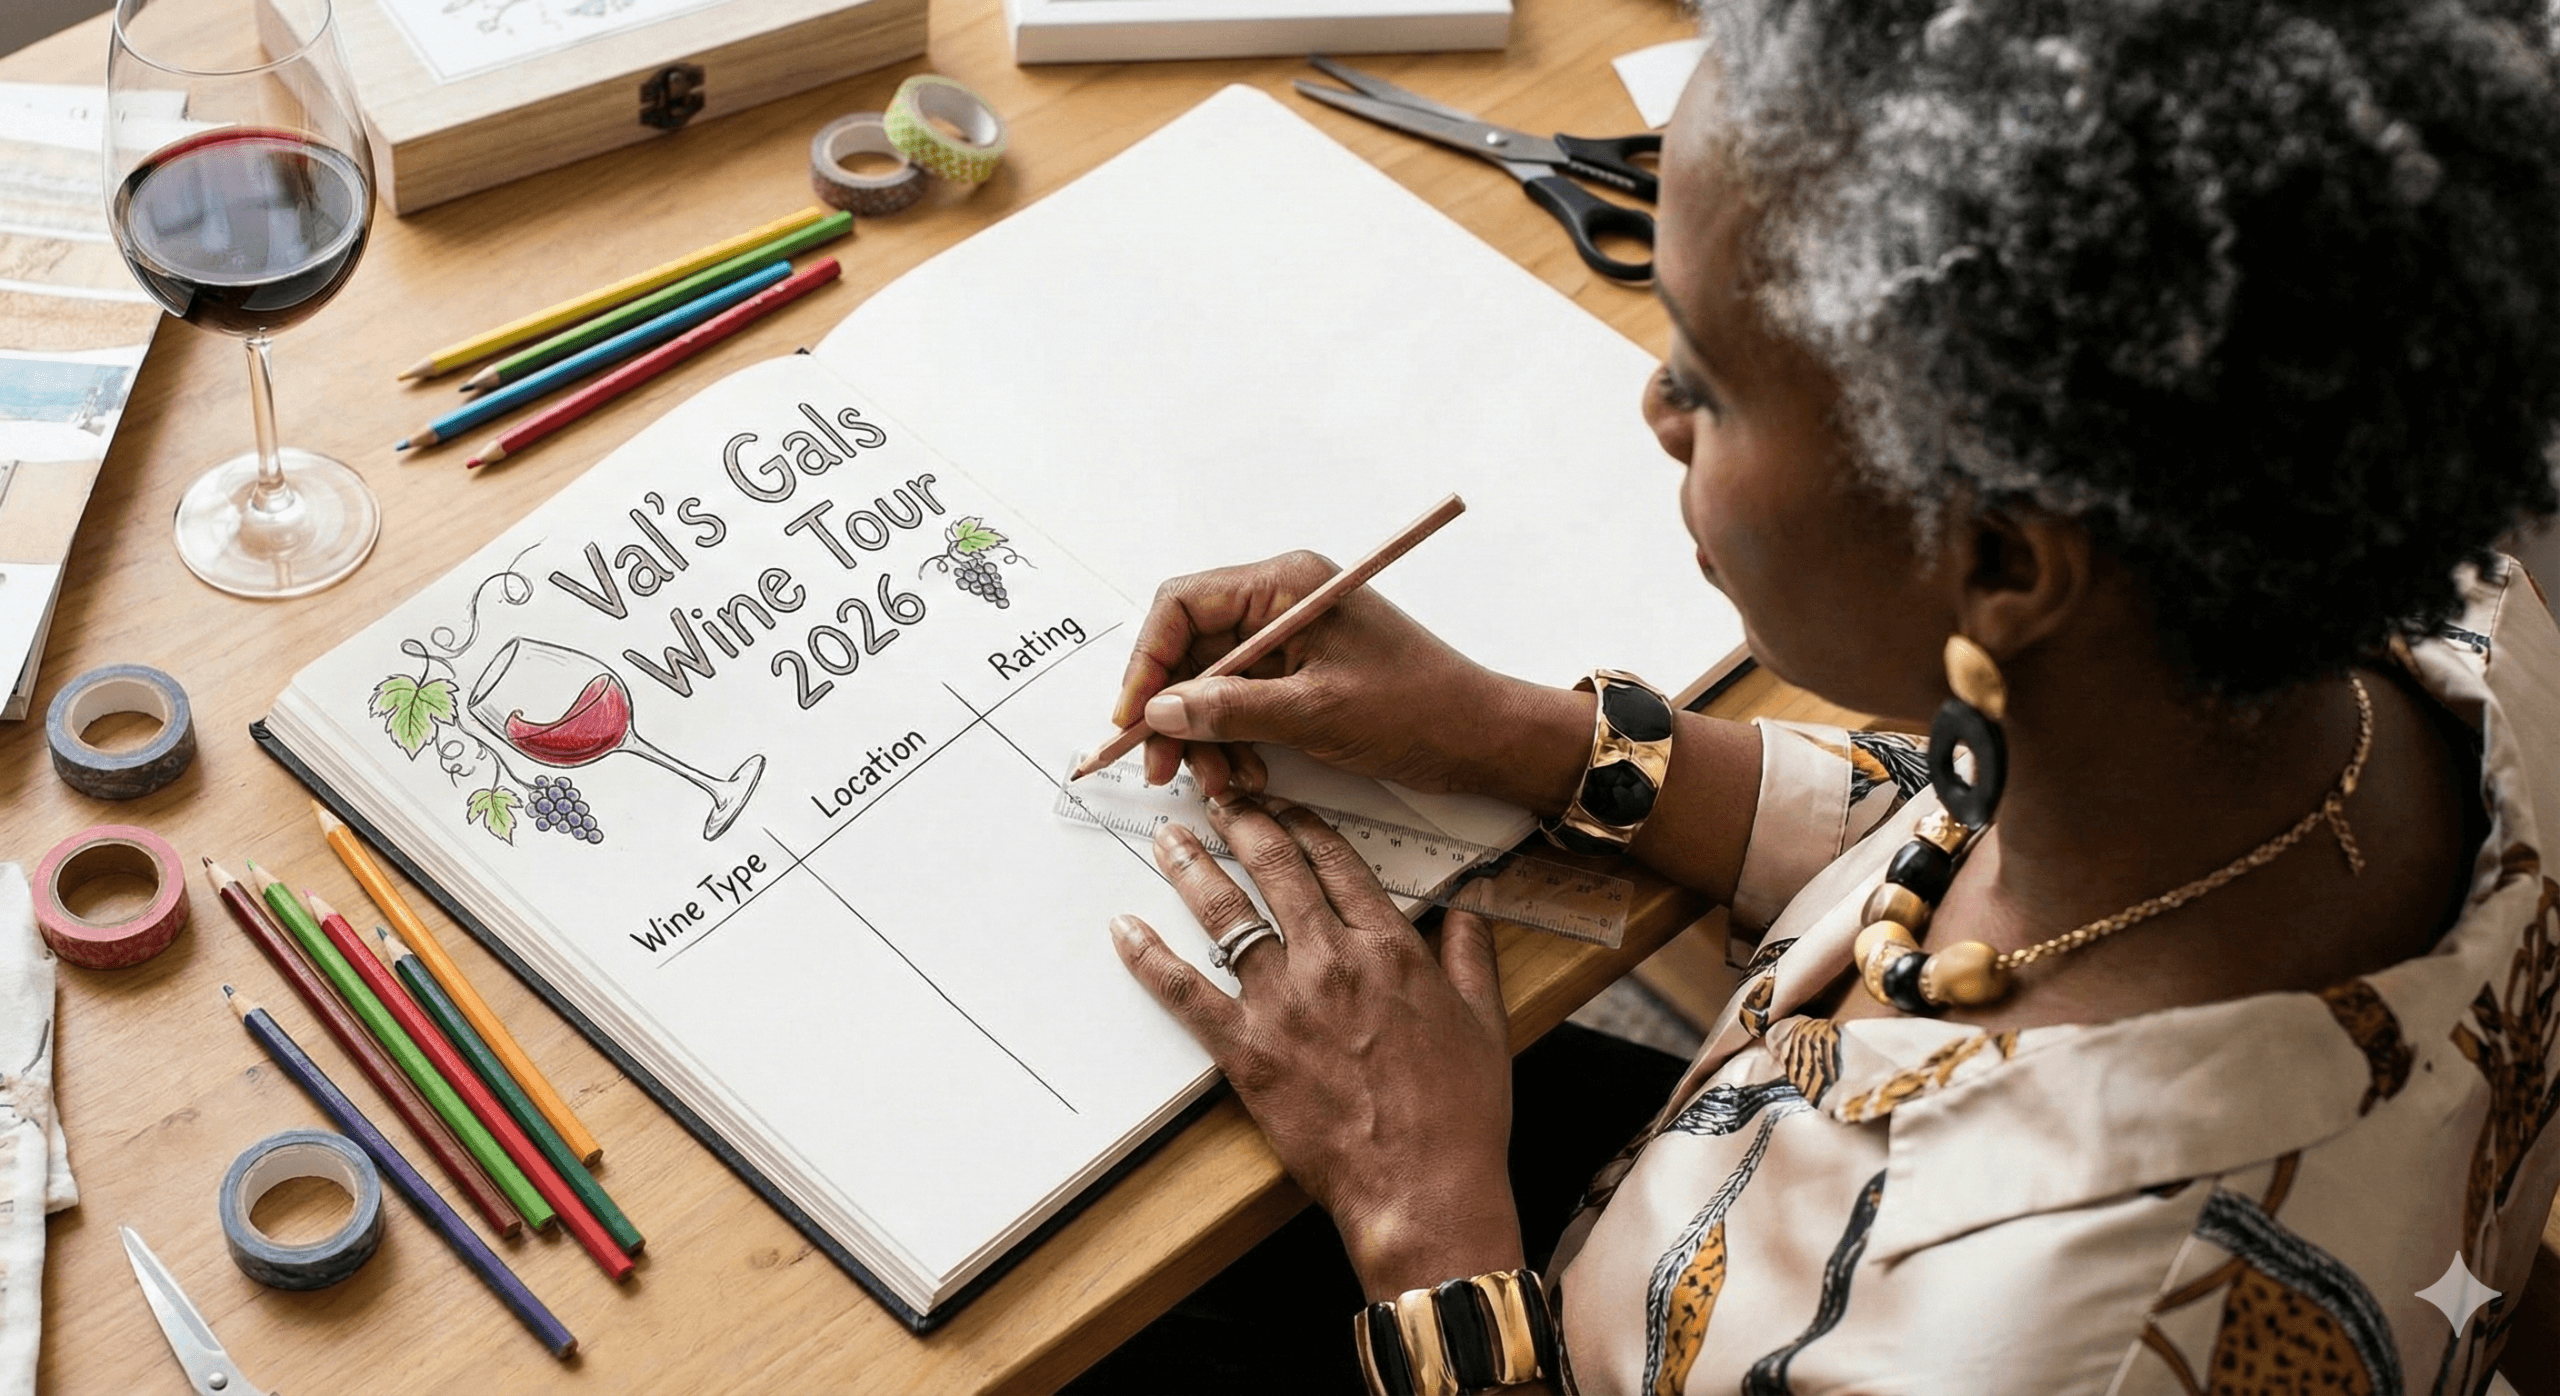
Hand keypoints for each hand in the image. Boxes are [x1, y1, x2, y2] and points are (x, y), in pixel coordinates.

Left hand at [1110, 794, 1525, 1300]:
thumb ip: (1471, 951)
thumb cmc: (1457, 1114)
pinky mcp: (1246, 1051)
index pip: (1338, 862)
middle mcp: (1332, 961)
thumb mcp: (1484, 1020)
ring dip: (1192, 868)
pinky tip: (1126, 930)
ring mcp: (1284, 1004)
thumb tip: (1471, 904)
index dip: (1304, 825)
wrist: (1423, 1187)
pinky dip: (1150, 958)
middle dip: (1242, 823)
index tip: (1283, 807)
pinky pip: (1186, 993)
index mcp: (1390, 948)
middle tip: (1218, 799)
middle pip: (1276, 870)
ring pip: (1227, 914)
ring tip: (1170, 839)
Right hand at [1111, 551, 1582, 804]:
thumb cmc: (1420, 709)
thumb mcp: (1316, 713)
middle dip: (1173, 710)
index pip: (1183, 605)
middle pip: (1191, 647)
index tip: (1132, 717)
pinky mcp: (1299, 675)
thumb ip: (1231, 708)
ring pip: (1212, 684)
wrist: (1482, 739)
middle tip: (1162, 766)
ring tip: (1219, 782)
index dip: (1147, 662)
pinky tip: (1246, 775)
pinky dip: (1233, 741)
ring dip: (1204, 736)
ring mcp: (1290, 639)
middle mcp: (1282, 602)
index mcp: (1287, 584)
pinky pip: (1242, 704)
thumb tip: (1161, 710)